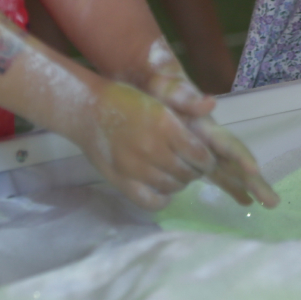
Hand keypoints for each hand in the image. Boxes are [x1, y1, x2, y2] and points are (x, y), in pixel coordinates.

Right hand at [76, 81, 215, 209]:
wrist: (89, 110)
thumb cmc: (127, 100)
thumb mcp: (159, 98)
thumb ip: (186, 107)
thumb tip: (211, 106)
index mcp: (166, 125)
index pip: (198, 154)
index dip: (207, 161)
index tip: (207, 160)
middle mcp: (153, 148)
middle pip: (187, 172)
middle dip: (196, 172)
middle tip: (194, 168)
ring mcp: (136, 168)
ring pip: (171, 186)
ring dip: (180, 183)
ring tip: (179, 175)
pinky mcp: (122, 181)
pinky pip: (149, 202)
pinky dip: (162, 200)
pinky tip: (165, 193)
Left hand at [140, 38, 278, 208]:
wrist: (142, 79)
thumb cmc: (153, 82)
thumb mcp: (164, 85)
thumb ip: (182, 94)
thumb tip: (210, 104)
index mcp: (203, 124)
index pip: (227, 143)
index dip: (241, 156)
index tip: (254, 171)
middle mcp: (209, 138)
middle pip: (236, 161)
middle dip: (254, 180)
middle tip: (273, 201)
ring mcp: (204, 147)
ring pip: (230, 170)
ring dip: (247, 186)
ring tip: (267, 204)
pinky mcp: (195, 154)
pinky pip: (217, 174)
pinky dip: (231, 186)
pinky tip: (244, 200)